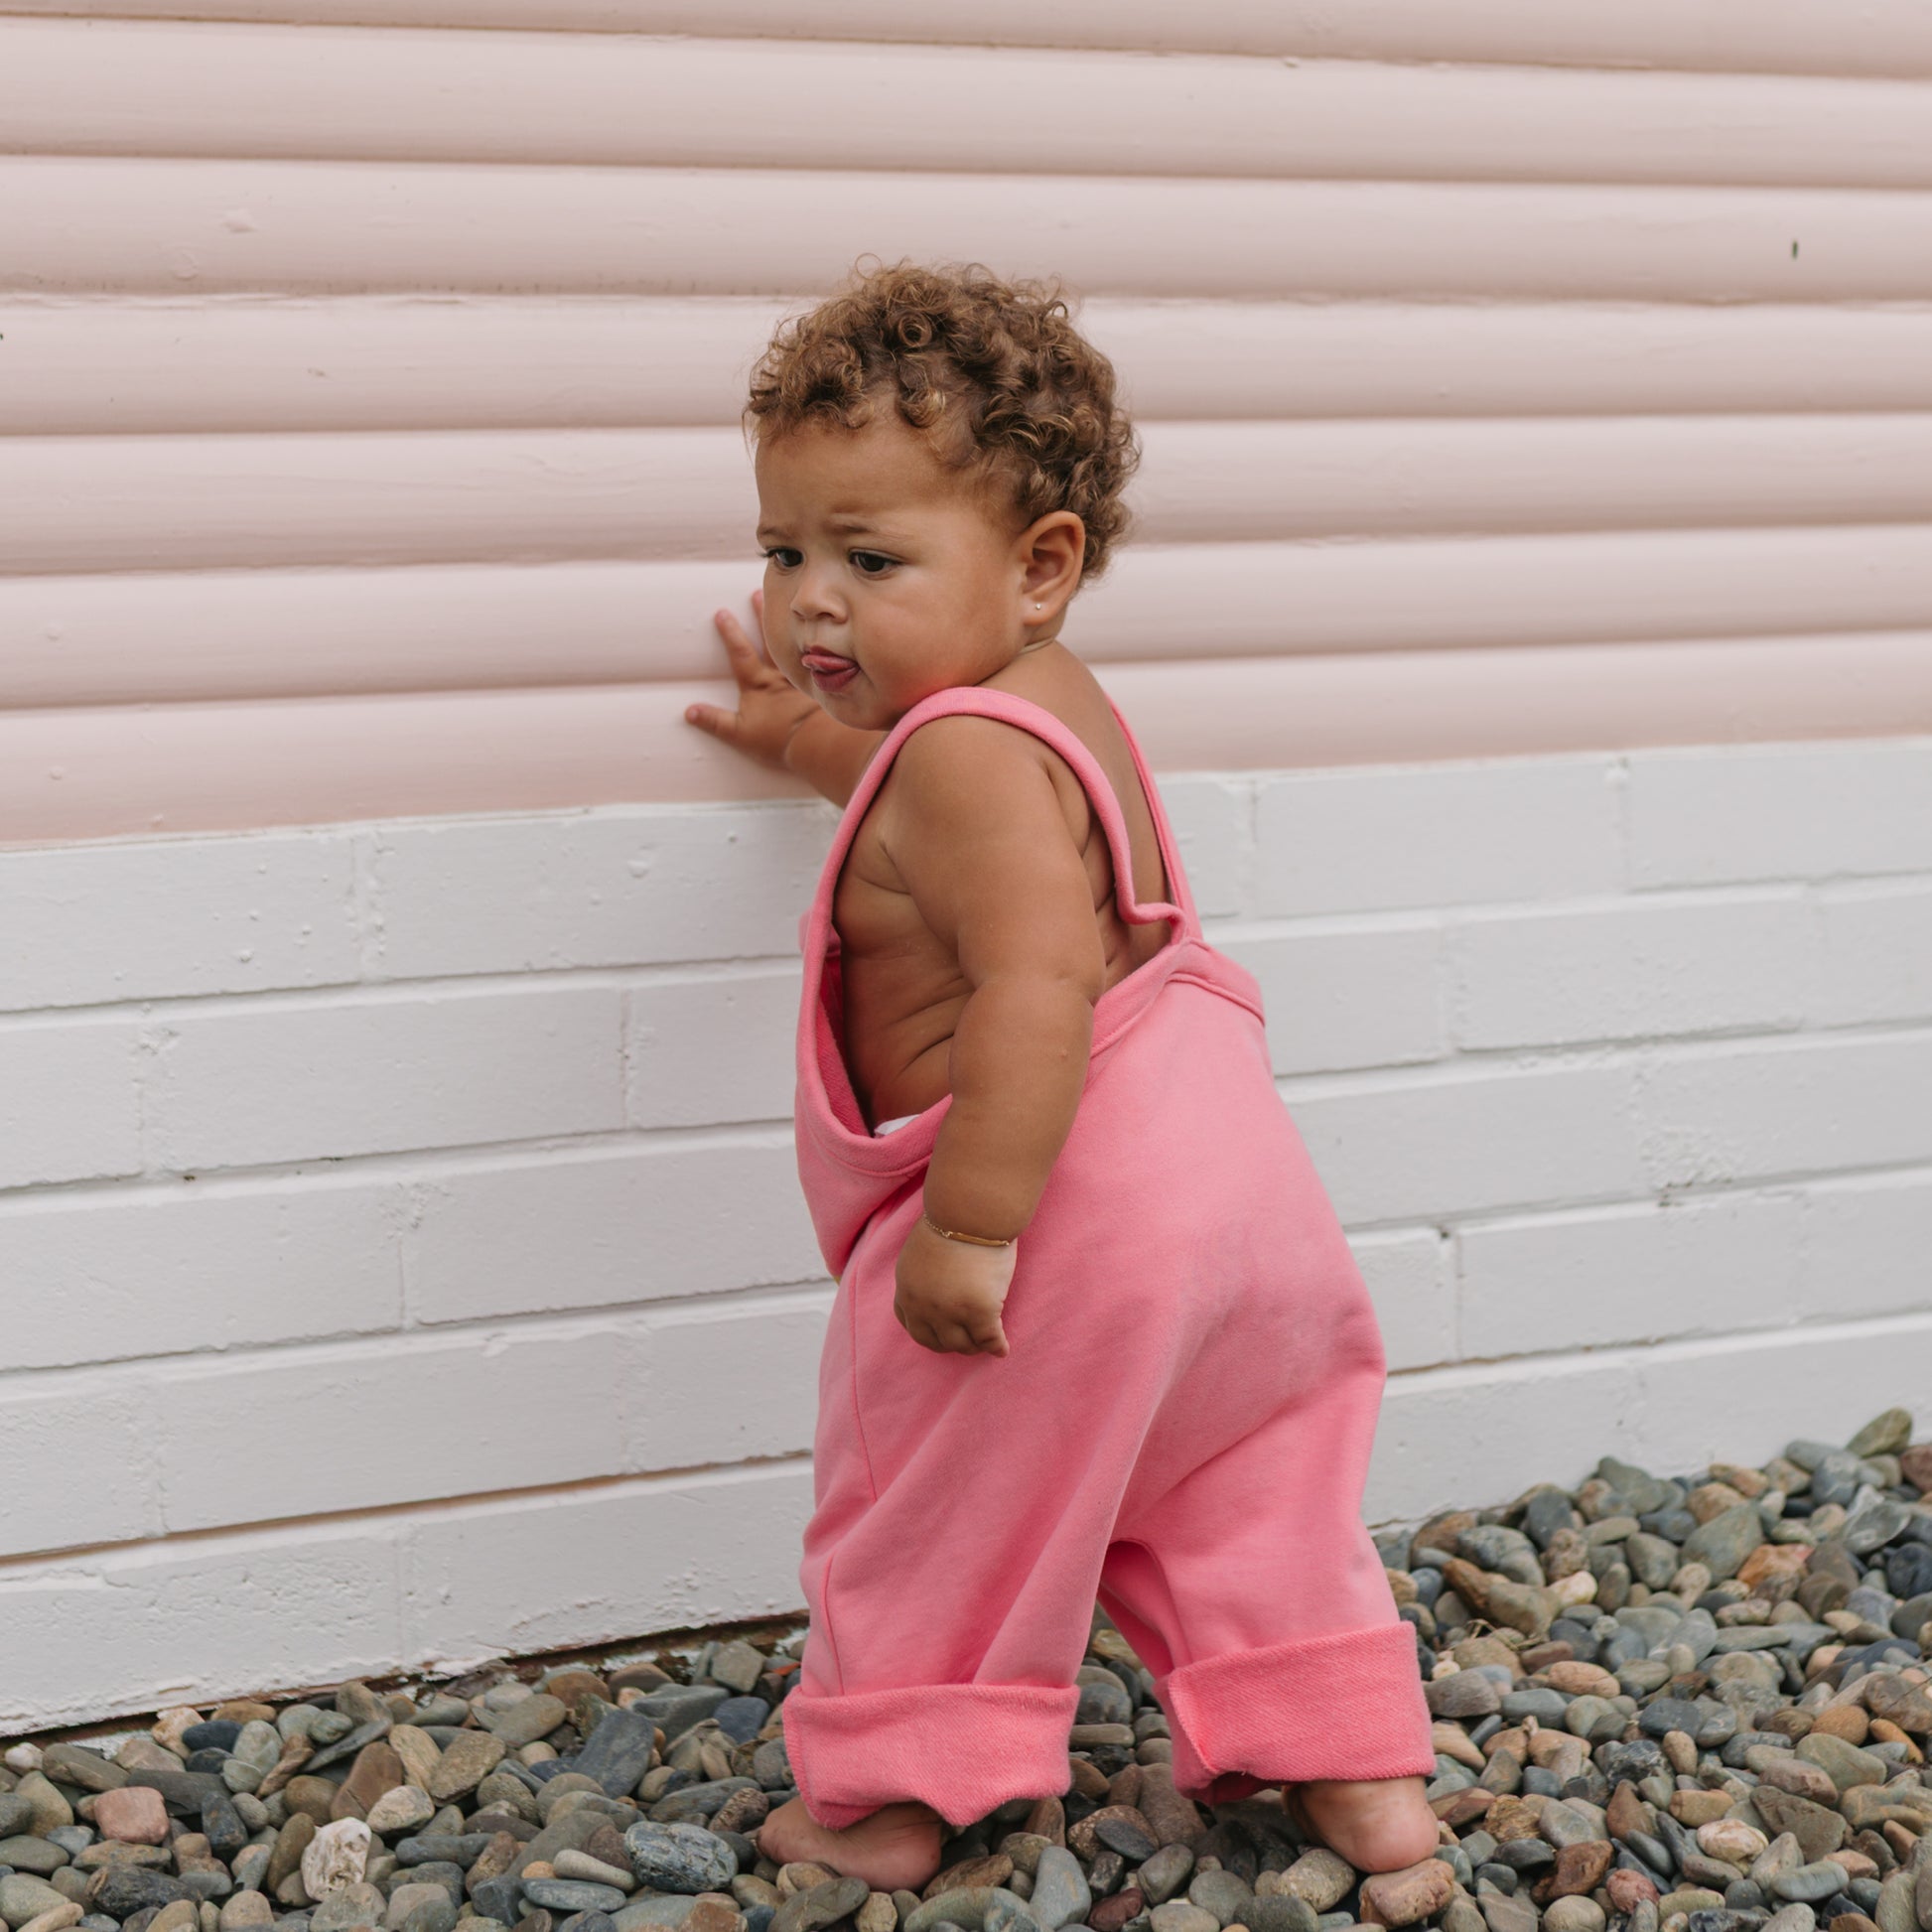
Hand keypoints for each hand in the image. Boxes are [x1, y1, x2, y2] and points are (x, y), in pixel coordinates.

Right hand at [684, 592, 818, 770]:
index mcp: (757, 683)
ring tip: (788, 607)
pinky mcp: (820, 684)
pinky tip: (826, 634)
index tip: (722, 612)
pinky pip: (821, 660)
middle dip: (761, 616)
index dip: (730, 633)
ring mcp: (801, 677)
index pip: (740, 652)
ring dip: (789, 626)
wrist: (813, 743)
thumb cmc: (776, 740)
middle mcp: (779, 675)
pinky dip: (821, 647)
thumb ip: (714, 721)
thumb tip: (688, 711)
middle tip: (758, 593)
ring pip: (794, 646)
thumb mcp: (739, 733)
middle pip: (769, 640)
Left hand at [894, 1217, 1016, 1356]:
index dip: (927, 1330)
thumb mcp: (923, 1247)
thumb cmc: (952, 1217)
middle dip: (950, 1343)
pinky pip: (989, 1339)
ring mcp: (950, 1312)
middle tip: (966, 1341)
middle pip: (934, 1340)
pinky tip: (1003, 1348)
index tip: (940, 1331)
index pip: (909, 1322)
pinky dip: (997, 1346)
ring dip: (974, 1346)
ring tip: (986, 1342)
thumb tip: (939, 1277)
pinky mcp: (979, 1313)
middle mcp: (923, 1306)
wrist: (970, 1211)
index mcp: (907, 1288)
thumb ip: (925, 1270)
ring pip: (962, 1344)